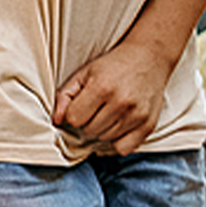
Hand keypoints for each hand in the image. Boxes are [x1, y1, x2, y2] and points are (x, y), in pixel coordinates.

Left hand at [53, 38, 172, 153]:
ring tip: (110, 111)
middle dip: (88, 121)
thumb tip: (56, 120)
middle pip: (88, 131)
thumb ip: (65, 96)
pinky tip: (120, 124)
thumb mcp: (84, 73)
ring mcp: (137, 115)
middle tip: (98, 106)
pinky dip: (119, 140)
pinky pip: (124, 148)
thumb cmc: (113, 66)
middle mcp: (121, 102)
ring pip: (104, 139)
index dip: (74, 112)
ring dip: (103, 129)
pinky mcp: (149, 125)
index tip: (82, 104)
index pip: (74, 119)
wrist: (149, 57)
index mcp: (102, 87)